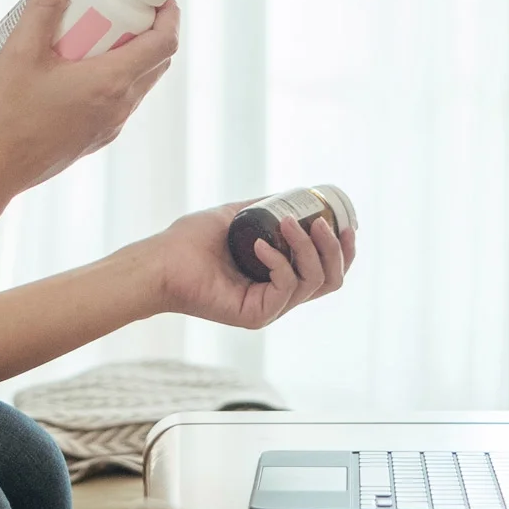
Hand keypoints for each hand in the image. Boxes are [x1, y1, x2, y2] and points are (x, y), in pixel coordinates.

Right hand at [0, 0, 179, 195]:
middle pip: (156, 61)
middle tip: (122, 4)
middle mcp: (119, 108)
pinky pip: (119, 101)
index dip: (170, 13)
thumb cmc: (5, 113)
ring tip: (97, 31)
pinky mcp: (95, 139)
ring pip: (138, 82)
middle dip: (149, 28)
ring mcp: (109, 127)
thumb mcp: (22, 50)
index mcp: (110, 83)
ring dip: (130, 53)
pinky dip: (113, 76)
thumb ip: (44, 3)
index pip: (165, 42)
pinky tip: (79, 66)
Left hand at [137, 201, 356, 329]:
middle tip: (319, 222)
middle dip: (334, 249)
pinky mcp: (256, 315)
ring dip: (306, 247)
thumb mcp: (239, 215)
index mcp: (280, 278)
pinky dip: (279, 261)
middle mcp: (279, 296)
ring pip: (312, 282)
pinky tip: (260, 245)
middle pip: (331, 279)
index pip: (328, 272)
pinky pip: (285, 288)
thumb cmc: (190, 241)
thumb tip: (296, 193)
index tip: (347, 225)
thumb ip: (266, 208)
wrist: (161, 260)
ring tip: (287, 223)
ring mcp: (269, 308)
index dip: (345, 251)